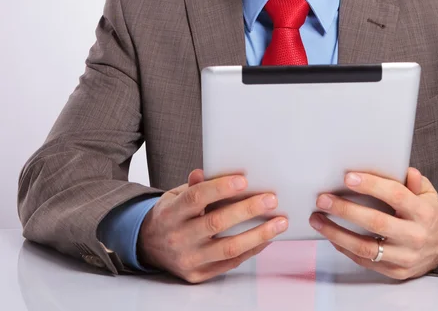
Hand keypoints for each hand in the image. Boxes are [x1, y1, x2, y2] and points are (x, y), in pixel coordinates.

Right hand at [138, 169, 287, 282]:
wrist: (149, 247)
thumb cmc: (171, 214)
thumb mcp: (175, 195)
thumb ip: (194, 185)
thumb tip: (207, 171)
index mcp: (172, 212)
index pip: (196, 198)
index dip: (220, 188)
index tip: (244, 180)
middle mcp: (179, 237)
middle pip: (216, 222)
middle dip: (247, 210)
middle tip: (271, 199)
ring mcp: (189, 259)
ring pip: (228, 248)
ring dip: (259, 234)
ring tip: (280, 222)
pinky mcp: (199, 275)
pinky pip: (231, 262)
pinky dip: (252, 249)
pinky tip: (267, 237)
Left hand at [309, 167, 437, 279]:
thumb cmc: (428, 215)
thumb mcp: (428, 194)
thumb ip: (415, 181)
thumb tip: (406, 170)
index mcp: (422, 212)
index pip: (395, 195)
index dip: (371, 186)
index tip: (348, 178)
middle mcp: (414, 235)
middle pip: (376, 222)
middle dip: (346, 210)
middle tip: (324, 199)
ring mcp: (404, 256)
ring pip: (366, 247)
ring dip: (337, 233)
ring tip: (317, 220)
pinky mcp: (395, 271)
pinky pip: (365, 261)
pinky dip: (345, 248)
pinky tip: (331, 235)